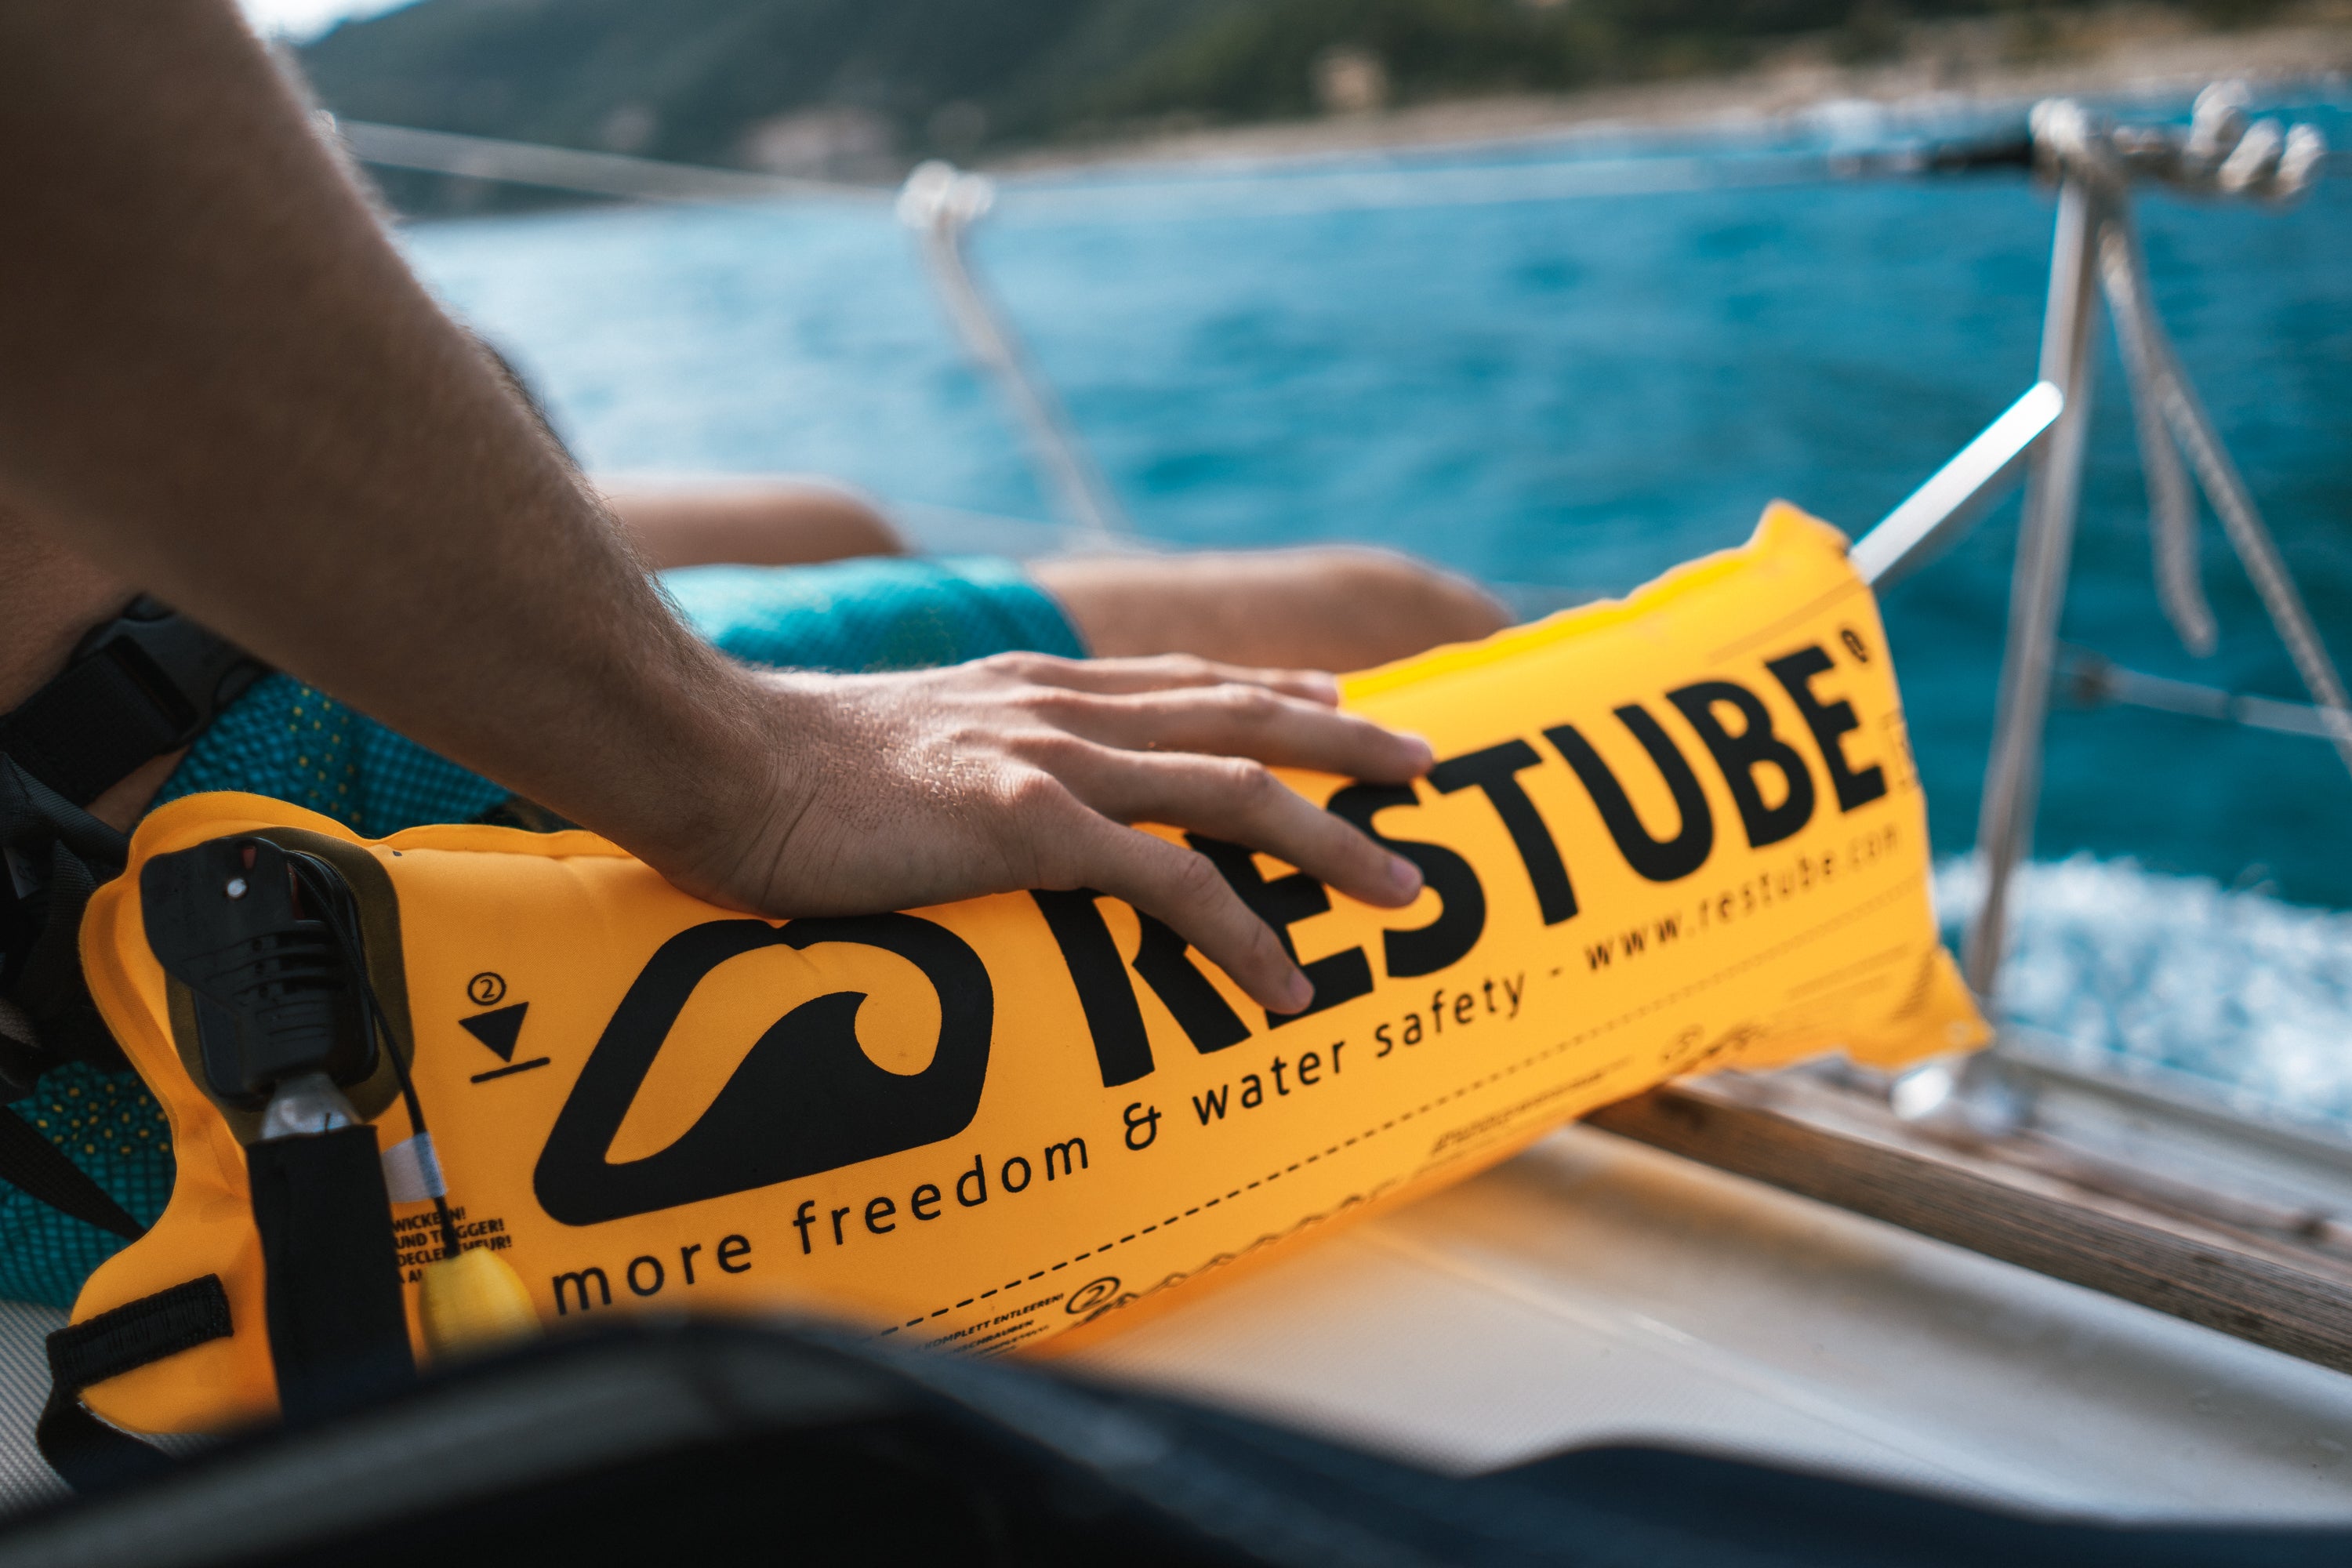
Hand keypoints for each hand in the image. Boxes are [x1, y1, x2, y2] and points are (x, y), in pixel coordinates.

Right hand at [658, 652, 1433, 1012]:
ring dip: (1332, 843)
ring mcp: (1049, 761)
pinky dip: (1238, 933)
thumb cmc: (782, 770)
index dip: (1272, 689)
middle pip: (1242, 716)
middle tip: (1426, 772)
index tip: (1340, 698)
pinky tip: (1284, 983)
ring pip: (1234, 790)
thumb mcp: (900, 741)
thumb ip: (965, 753)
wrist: (707, 758)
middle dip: (1346, 742)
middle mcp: (1061, 710)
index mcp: (1033, 688)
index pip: (1184, 680)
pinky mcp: (1023, 824)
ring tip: (1405, 895)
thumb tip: (978, 794)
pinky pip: (1165, 882)